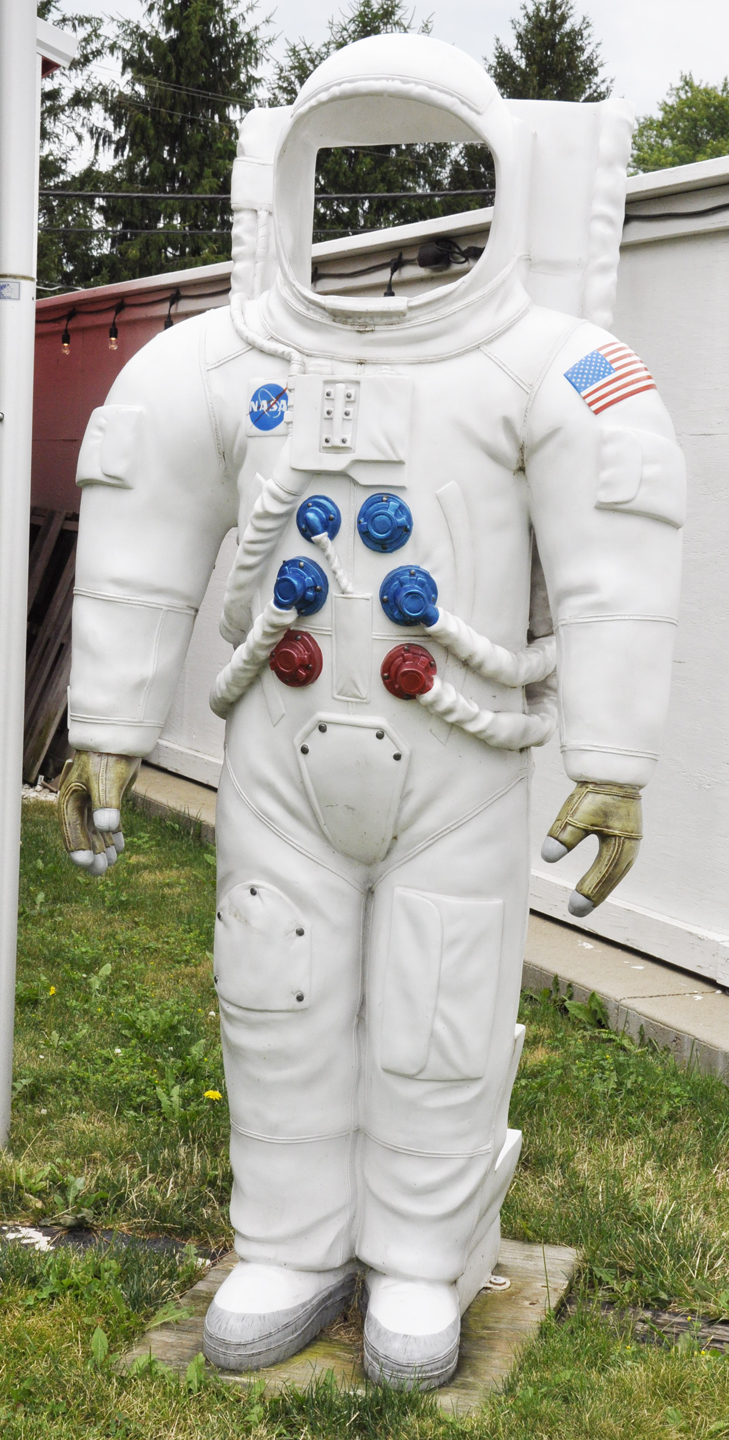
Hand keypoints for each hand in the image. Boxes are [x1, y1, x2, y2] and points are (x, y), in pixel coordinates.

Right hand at [58, 752, 140, 875]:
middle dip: (93, 853)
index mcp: (70, 801)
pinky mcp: (107, 799)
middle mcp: (78, 803)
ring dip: (104, 846)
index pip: (71, 832)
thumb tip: (107, 828)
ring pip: (96, 831)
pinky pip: (108, 822)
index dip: (79, 850)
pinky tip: (121, 847)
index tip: (89, 865)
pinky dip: (114, 834)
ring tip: (113, 862)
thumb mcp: (106, 782)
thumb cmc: (109, 759)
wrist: (120, 739)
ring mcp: (92, 802)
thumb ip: (106, 805)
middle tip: (102, 871)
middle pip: (83, 835)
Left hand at [541, 782, 641, 916]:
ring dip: (601, 888)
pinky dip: (604, 876)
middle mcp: (629, 847)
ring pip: (615, 873)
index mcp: (622, 843)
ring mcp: (629, 842)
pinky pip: (615, 864)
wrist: (613, 771)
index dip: (589, 892)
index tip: (573, 908)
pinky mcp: (623, 837)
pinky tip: (594, 883)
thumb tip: (548, 857)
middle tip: (576, 912)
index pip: (604, 875)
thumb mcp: (578, 813)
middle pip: (611, 878)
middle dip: (594, 895)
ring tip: (584, 904)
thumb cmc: (597, 792)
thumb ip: (564, 835)